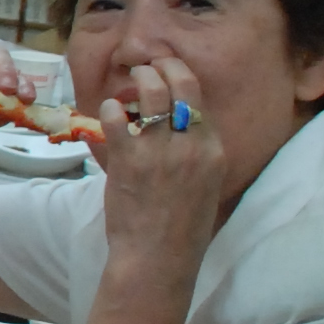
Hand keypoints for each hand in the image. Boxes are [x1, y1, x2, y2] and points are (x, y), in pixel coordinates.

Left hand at [89, 59, 218, 265]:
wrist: (158, 257)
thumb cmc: (180, 227)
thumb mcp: (204, 185)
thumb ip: (196, 154)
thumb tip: (180, 128)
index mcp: (214, 151)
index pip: (200, 99)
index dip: (182, 77)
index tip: (170, 70)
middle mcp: (192, 145)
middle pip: (180, 85)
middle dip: (163, 67)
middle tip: (148, 66)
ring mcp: (160, 151)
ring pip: (150, 94)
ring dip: (139, 80)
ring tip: (132, 79)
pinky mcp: (129, 160)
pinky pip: (117, 118)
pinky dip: (111, 110)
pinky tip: (109, 113)